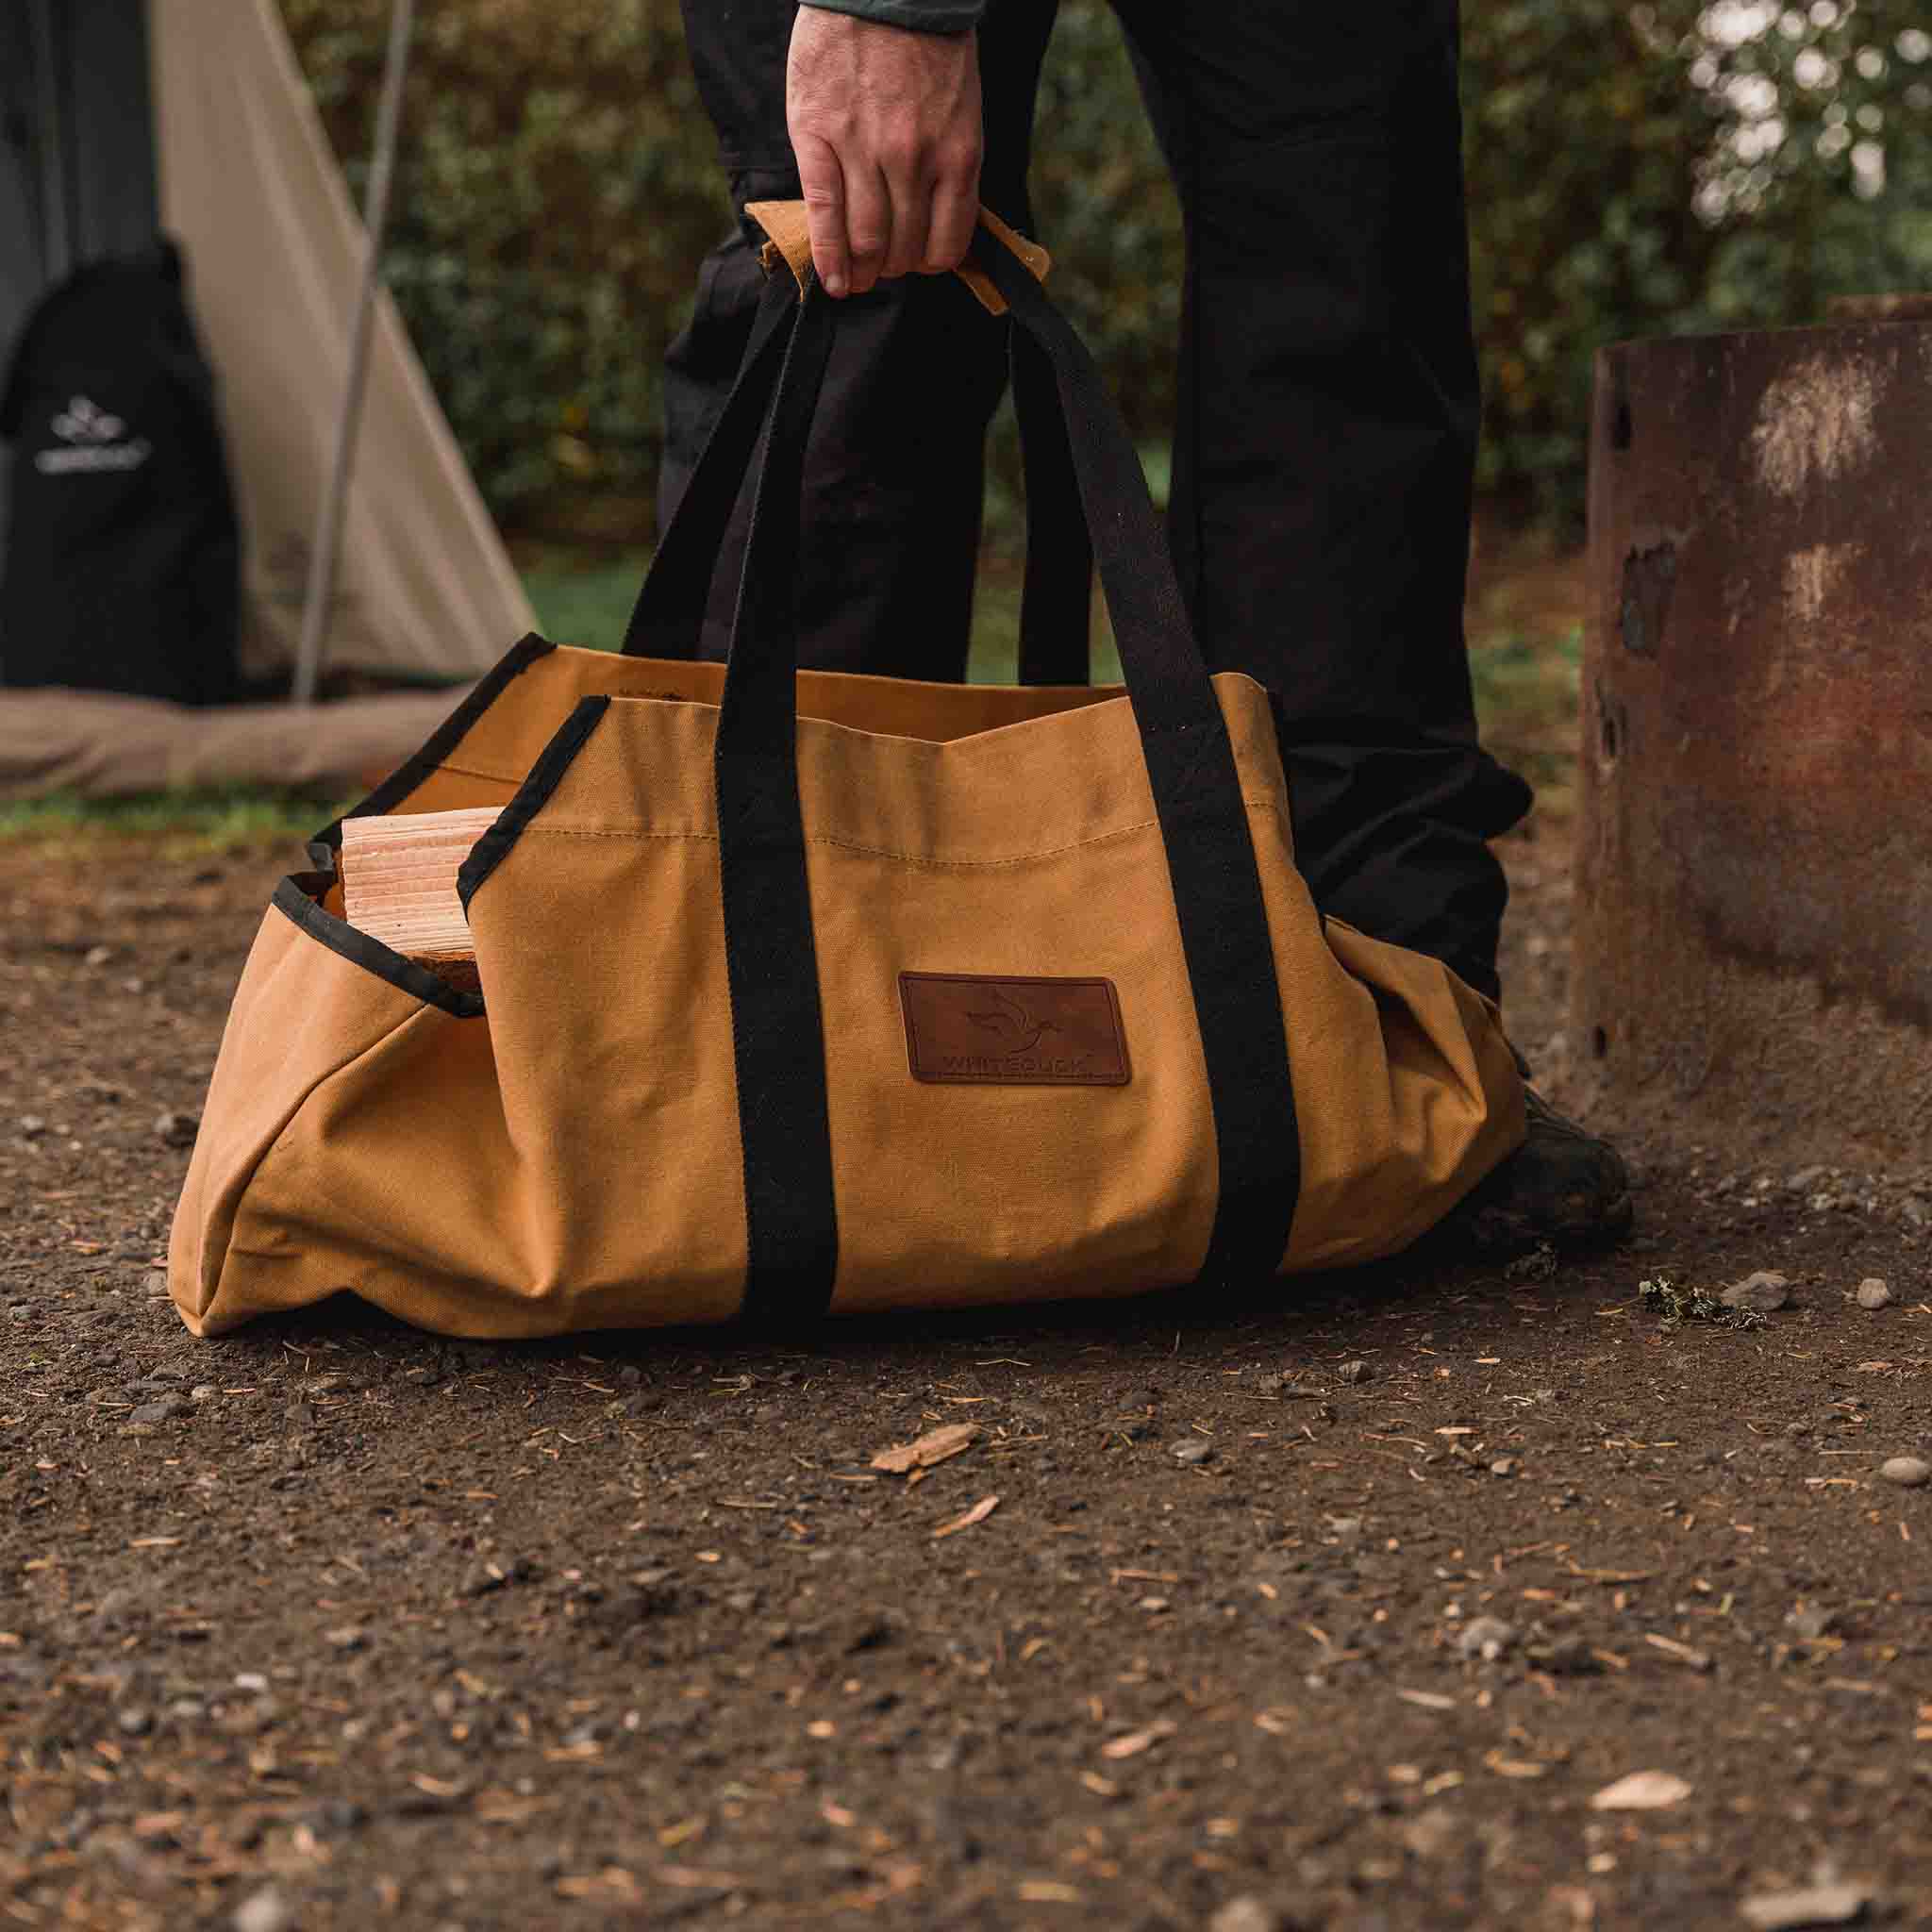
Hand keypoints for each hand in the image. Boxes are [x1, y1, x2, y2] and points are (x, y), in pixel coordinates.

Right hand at [786, 7, 982, 298]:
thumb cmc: (925, 46)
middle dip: (894, 268)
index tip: (919, 264)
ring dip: (863, 271)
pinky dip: (828, 257)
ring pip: (867, 240)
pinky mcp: (819, 140)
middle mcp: (914, 160)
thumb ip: (951, 163)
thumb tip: (940, 219)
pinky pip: (825, 214)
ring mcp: (865, 151)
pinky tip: (830, 282)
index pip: (947, 243)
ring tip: (857, 280)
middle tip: (884, 269)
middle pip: (904, 248)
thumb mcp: (961, 108)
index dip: (931, 263)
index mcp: (957, 154)